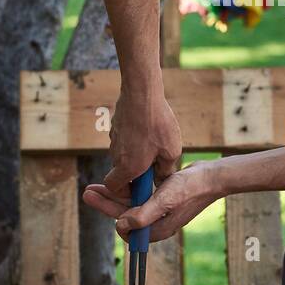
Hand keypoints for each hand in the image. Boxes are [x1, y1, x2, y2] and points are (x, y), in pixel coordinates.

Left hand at [82, 161, 220, 242]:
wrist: (212, 176)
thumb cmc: (191, 188)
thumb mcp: (165, 200)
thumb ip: (143, 215)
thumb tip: (121, 226)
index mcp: (157, 228)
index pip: (127, 227)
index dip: (110, 213)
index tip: (98, 199)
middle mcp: (157, 222)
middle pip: (125, 215)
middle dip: (105, 203)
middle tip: (88, 191)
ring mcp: (159, 211)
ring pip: (130, 205)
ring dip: (114, 195)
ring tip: (95, 185)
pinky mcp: (162, 199)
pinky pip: (139, 197)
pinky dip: (127, 189)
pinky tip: (119, 180)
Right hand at [103, 82, 182, 201]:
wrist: (141, 93)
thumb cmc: (158, 124)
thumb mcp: (171, 151)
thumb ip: (165, 171)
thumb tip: (161, 180)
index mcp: (128, 167)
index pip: (114, 188)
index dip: (124, 191)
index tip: (141, 186)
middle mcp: (116, 155)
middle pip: (120, 171)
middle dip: (135, 172)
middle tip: (154, 163)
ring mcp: (113, 139)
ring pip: (123, 154)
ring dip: (136, 154)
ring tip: (155, 142)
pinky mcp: (115, 126)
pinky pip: (124, 139)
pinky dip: (134, 139)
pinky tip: (149, 128)